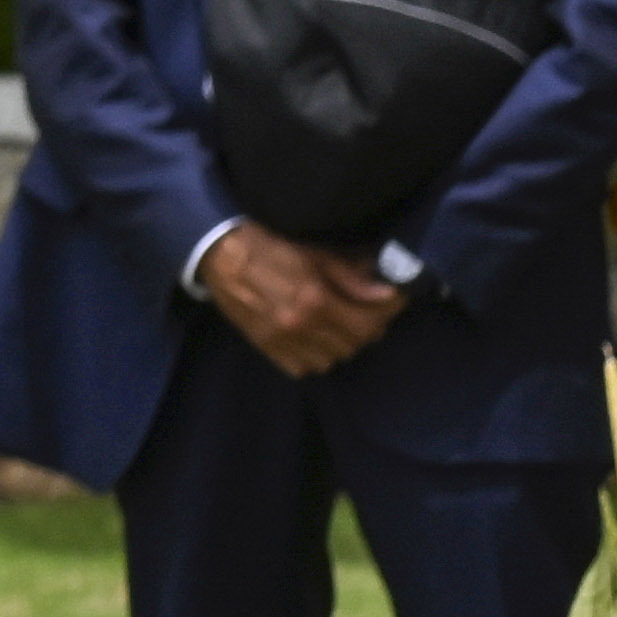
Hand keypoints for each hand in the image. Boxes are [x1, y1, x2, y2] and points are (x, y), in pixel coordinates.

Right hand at [196, 225, 403, 377]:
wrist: (222, 257)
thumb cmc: (272, 249)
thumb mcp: (316, 255)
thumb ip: (352, 278)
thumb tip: (387, 293)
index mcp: (315, 300)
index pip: (368, 324)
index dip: (387, 314)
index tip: (395, 302)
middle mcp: (301, 326)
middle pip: (354, 344)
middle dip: (368, 328)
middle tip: (368, 311)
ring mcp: (283, 342)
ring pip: (333, 359)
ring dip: (343, 344)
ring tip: (341, 325)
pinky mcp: (268, 349)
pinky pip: (305, 368)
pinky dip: (317, 356)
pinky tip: (316, 338)